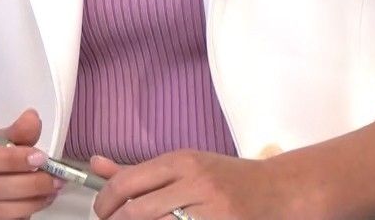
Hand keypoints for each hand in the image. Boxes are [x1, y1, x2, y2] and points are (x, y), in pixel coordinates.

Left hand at [86, 150, 303, 219]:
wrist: (277, 191)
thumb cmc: (228, 179)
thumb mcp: (185, 166)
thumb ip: (139, 171)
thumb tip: (96, 164)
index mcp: (183, 161)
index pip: (127, 181)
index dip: (104, 202)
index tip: (101, 212)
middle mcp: (196, 183)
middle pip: (137, 212)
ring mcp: (211, 211)